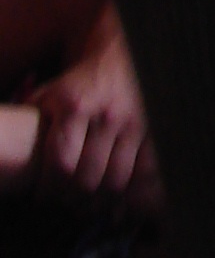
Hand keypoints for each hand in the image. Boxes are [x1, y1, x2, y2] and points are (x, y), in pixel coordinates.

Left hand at [31, 2, 160, 214]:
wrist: (126, 52)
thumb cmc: (83, 80)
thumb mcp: (53, 92)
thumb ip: (34, 121)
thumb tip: (11, 151)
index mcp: (76, 105)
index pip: (60, 164)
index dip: (49, 190)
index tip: (43, 196)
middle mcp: (107, 115)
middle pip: (87, 179)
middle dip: (73, 200)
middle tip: (66, 203)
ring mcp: (136, 124)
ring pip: (117, 182)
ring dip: (100, 202)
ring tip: (89, 204)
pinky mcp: (156, 130)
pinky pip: (147, 173)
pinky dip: (132, 194)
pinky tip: (119, 199)